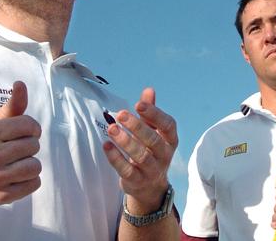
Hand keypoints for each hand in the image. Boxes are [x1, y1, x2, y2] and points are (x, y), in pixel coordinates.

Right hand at [0, 81, 41, 205]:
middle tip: (15, 149)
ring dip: (30, 164)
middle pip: (33, 146)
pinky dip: (29, 180)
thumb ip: (12, 105)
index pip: (30, 125)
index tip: (23, 132)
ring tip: (17, 163)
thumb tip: (21, 84)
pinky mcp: (0, 196)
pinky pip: (34, 184)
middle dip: (28, 146)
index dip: (31, 128)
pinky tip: (16, 176)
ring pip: (35, 166)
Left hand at [102, 88, 177, 212]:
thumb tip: (149, 90)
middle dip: (137, 127)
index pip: (168, 125)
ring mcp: (152, 170)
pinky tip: (106, 145)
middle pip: (154, 140)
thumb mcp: (153, 131)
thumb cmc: (150, 151)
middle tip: (121, 114)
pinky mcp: (137, 182)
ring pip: (141, 157)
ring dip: (126, 142)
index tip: (138, 104)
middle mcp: (164, 155)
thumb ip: (150, 112)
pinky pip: (127, 171)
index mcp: (170, 140)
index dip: (154, 114)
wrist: (150, 186)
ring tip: (111, 129)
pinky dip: (116, 158)